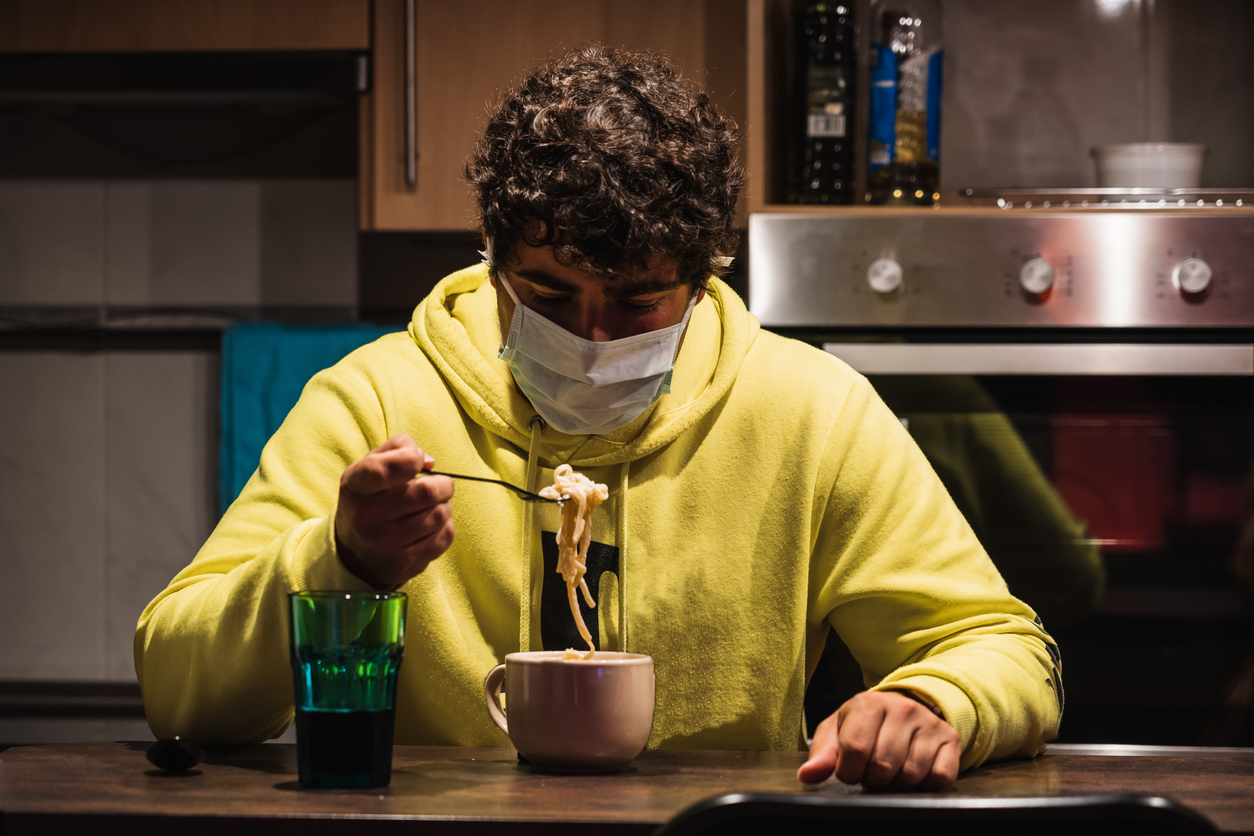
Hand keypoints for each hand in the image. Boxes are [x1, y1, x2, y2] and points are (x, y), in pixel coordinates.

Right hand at [335, 434, 454, 588]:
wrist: (356, 554)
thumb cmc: (371, 499)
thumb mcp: (370, 467)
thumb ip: (398, 449)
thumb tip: (430, 463)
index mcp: (355, 487)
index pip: (383, 470)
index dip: (410, 458)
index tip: (416, 461)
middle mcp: (366, 518)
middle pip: (426, 493)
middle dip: (443, 484)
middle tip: (440, 485)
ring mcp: (386, 544)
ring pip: (440, 514)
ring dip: (444, 505)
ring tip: (432, 506)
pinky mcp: (406, 563)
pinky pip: (445, 536)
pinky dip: (445, 526)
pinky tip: (430, 526)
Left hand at [797, 690, 959, 790]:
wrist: (905, 707)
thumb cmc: (864, 723)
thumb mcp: (837, 730)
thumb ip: (822, 753)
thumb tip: (807, 776)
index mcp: (869, 703)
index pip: (855, 751)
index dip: (849, 771)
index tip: (850, 769)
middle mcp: (902, 708)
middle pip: (883, 766)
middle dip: (873, 779)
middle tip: (872, 771)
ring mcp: (929, 723)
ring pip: (911, 774)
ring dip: (897, 783)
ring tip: (891, 770)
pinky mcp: (950, 739)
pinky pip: (939, 777)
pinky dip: (924, 785)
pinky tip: (913, 772)